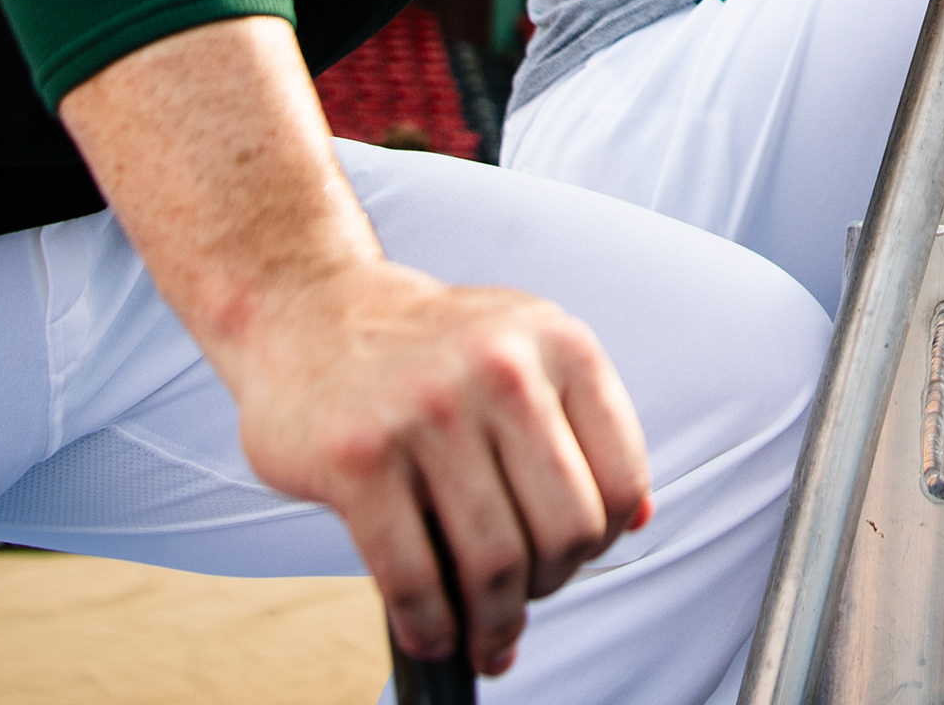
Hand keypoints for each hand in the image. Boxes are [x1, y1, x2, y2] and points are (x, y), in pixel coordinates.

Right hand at [221, 262, 652, 673]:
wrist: (309, 311)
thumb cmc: (426, 349)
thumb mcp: (524, 348)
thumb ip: (583, 423)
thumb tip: (634, 518)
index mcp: (559, 343)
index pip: (620, 479)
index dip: (602, 540)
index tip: (573, 558)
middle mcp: (501, 369)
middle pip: (565, 531)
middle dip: (548, 585)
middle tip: (520, 599)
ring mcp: (428, 412)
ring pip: (494, 562)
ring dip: (492, 622)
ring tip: (483, 633)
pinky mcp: (359, 458)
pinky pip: (413, 575)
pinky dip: (429, 625)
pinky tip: (431, 632)